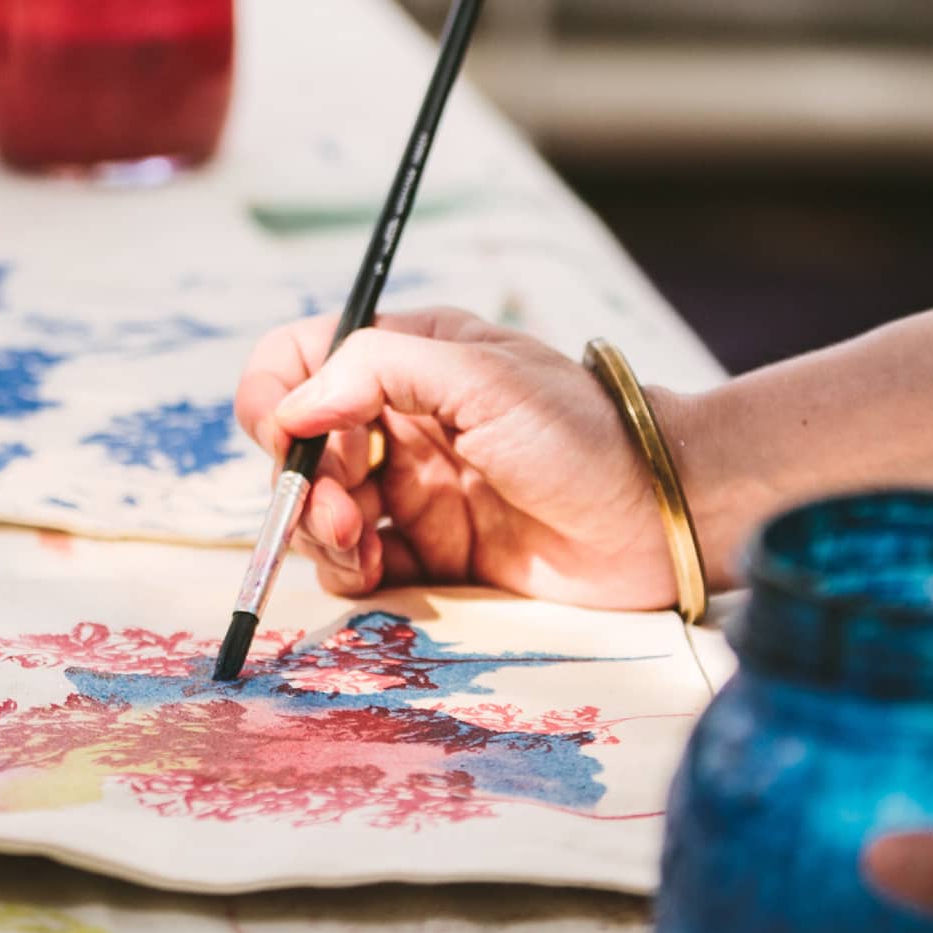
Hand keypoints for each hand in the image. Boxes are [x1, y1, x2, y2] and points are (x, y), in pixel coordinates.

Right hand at [233, 307, 673, 607]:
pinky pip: (357, 566)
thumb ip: (379, 370)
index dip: (275, 395)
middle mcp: (400, 422)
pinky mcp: (431, 555)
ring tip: (358, 545)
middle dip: (301, 481)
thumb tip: (295, 407)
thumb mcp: (482, 375)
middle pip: (300, 448)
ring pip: (320, 512)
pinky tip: (375, 572)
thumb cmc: (582, 432)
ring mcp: (412, 491)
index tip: (286, 434)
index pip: (302, 360)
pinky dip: (349, 571)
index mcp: (408, 359)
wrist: (657, 519)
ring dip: (318, 531)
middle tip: (341, 510)